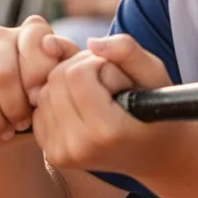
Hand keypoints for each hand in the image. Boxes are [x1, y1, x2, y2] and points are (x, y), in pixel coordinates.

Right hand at [0, 15, 79, 143]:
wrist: (12, 126)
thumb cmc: (42, 98)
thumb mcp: (62, 82)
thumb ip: (66, 59)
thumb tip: (50, 45)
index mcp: (30, 31)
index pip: (34, 41)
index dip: (37, 76)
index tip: (39, 100)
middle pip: (1, 74)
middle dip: (14, 106)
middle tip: (22, 122)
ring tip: (6, 130)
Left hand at [32, 35, 186, 177]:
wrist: (155, 154)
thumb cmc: (158, 109)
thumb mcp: (155, 74)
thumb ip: (128, 51)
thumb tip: (91, 42)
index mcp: (106, 130)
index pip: (77, 73)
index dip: (97, 63)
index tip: (116, 74)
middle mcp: (79, 147)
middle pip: (55, 81)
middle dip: (81, 70)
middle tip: (107, 83)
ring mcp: (62, 154)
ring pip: (44, 93)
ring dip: (68, 85)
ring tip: (97, 96)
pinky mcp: (52, 155)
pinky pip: (39, 109)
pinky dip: (58, 100)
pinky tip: (83, 107)